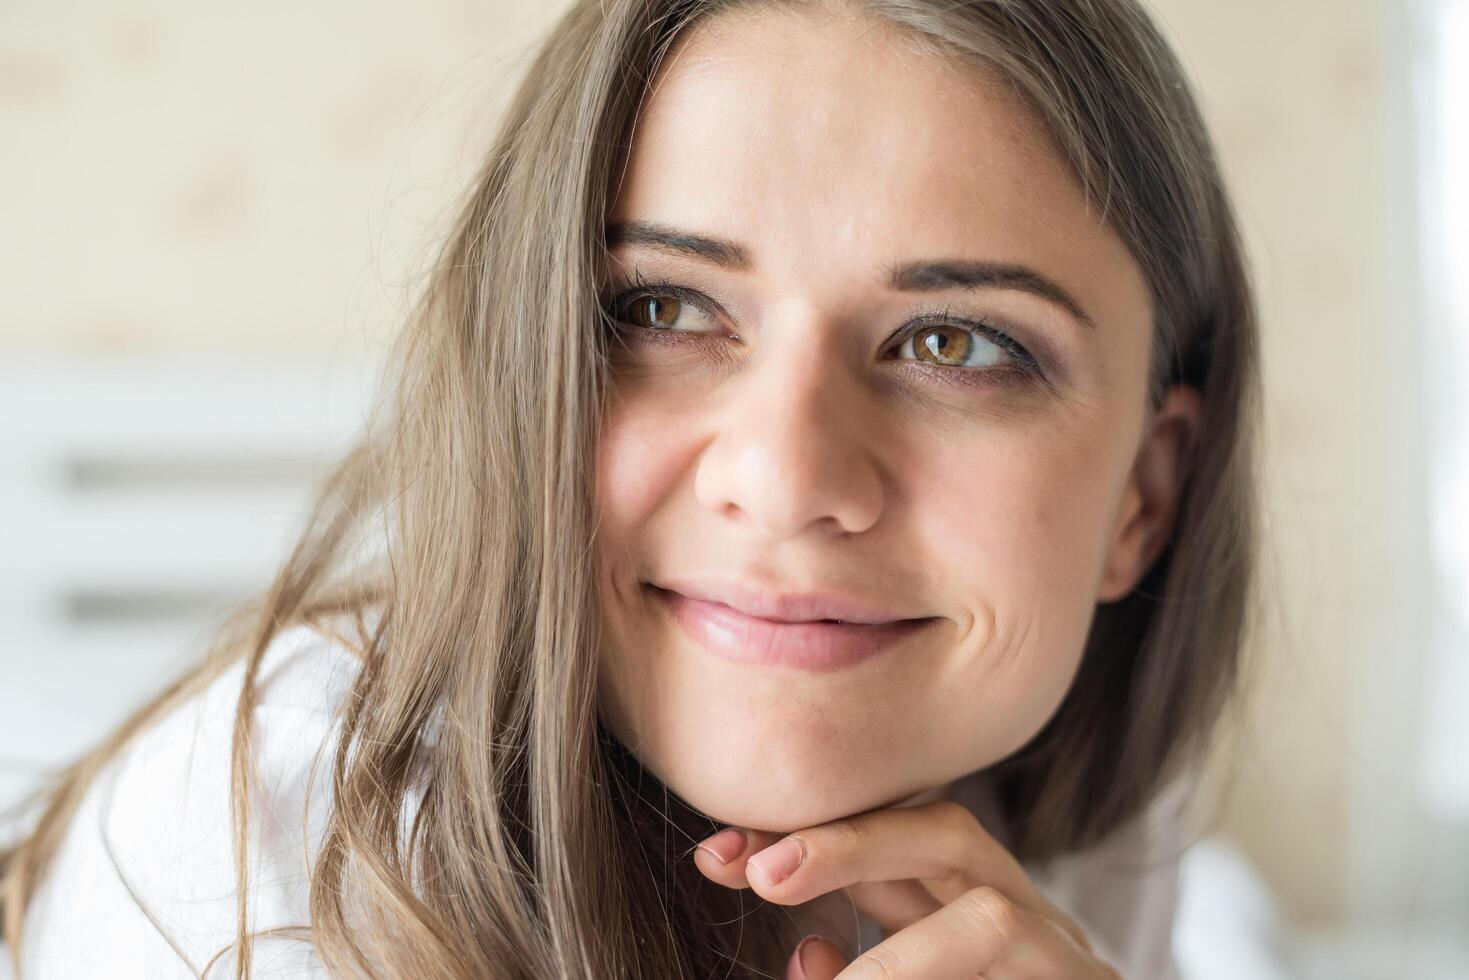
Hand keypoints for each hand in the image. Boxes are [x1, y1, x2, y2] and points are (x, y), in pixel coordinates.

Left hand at [691, 799, 1122, 978]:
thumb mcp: (910, 970)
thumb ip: (865, 965)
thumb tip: (806, 956)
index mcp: (968, 898)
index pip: (889, 835)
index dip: (807, 833)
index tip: (718, 855)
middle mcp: (1026, 915)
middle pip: (949, 835)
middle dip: (852, 844)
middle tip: (763, 873)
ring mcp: (1065, 961)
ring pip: (992, 916)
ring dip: (895, 958)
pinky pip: (1013, 968)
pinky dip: (911, 973)